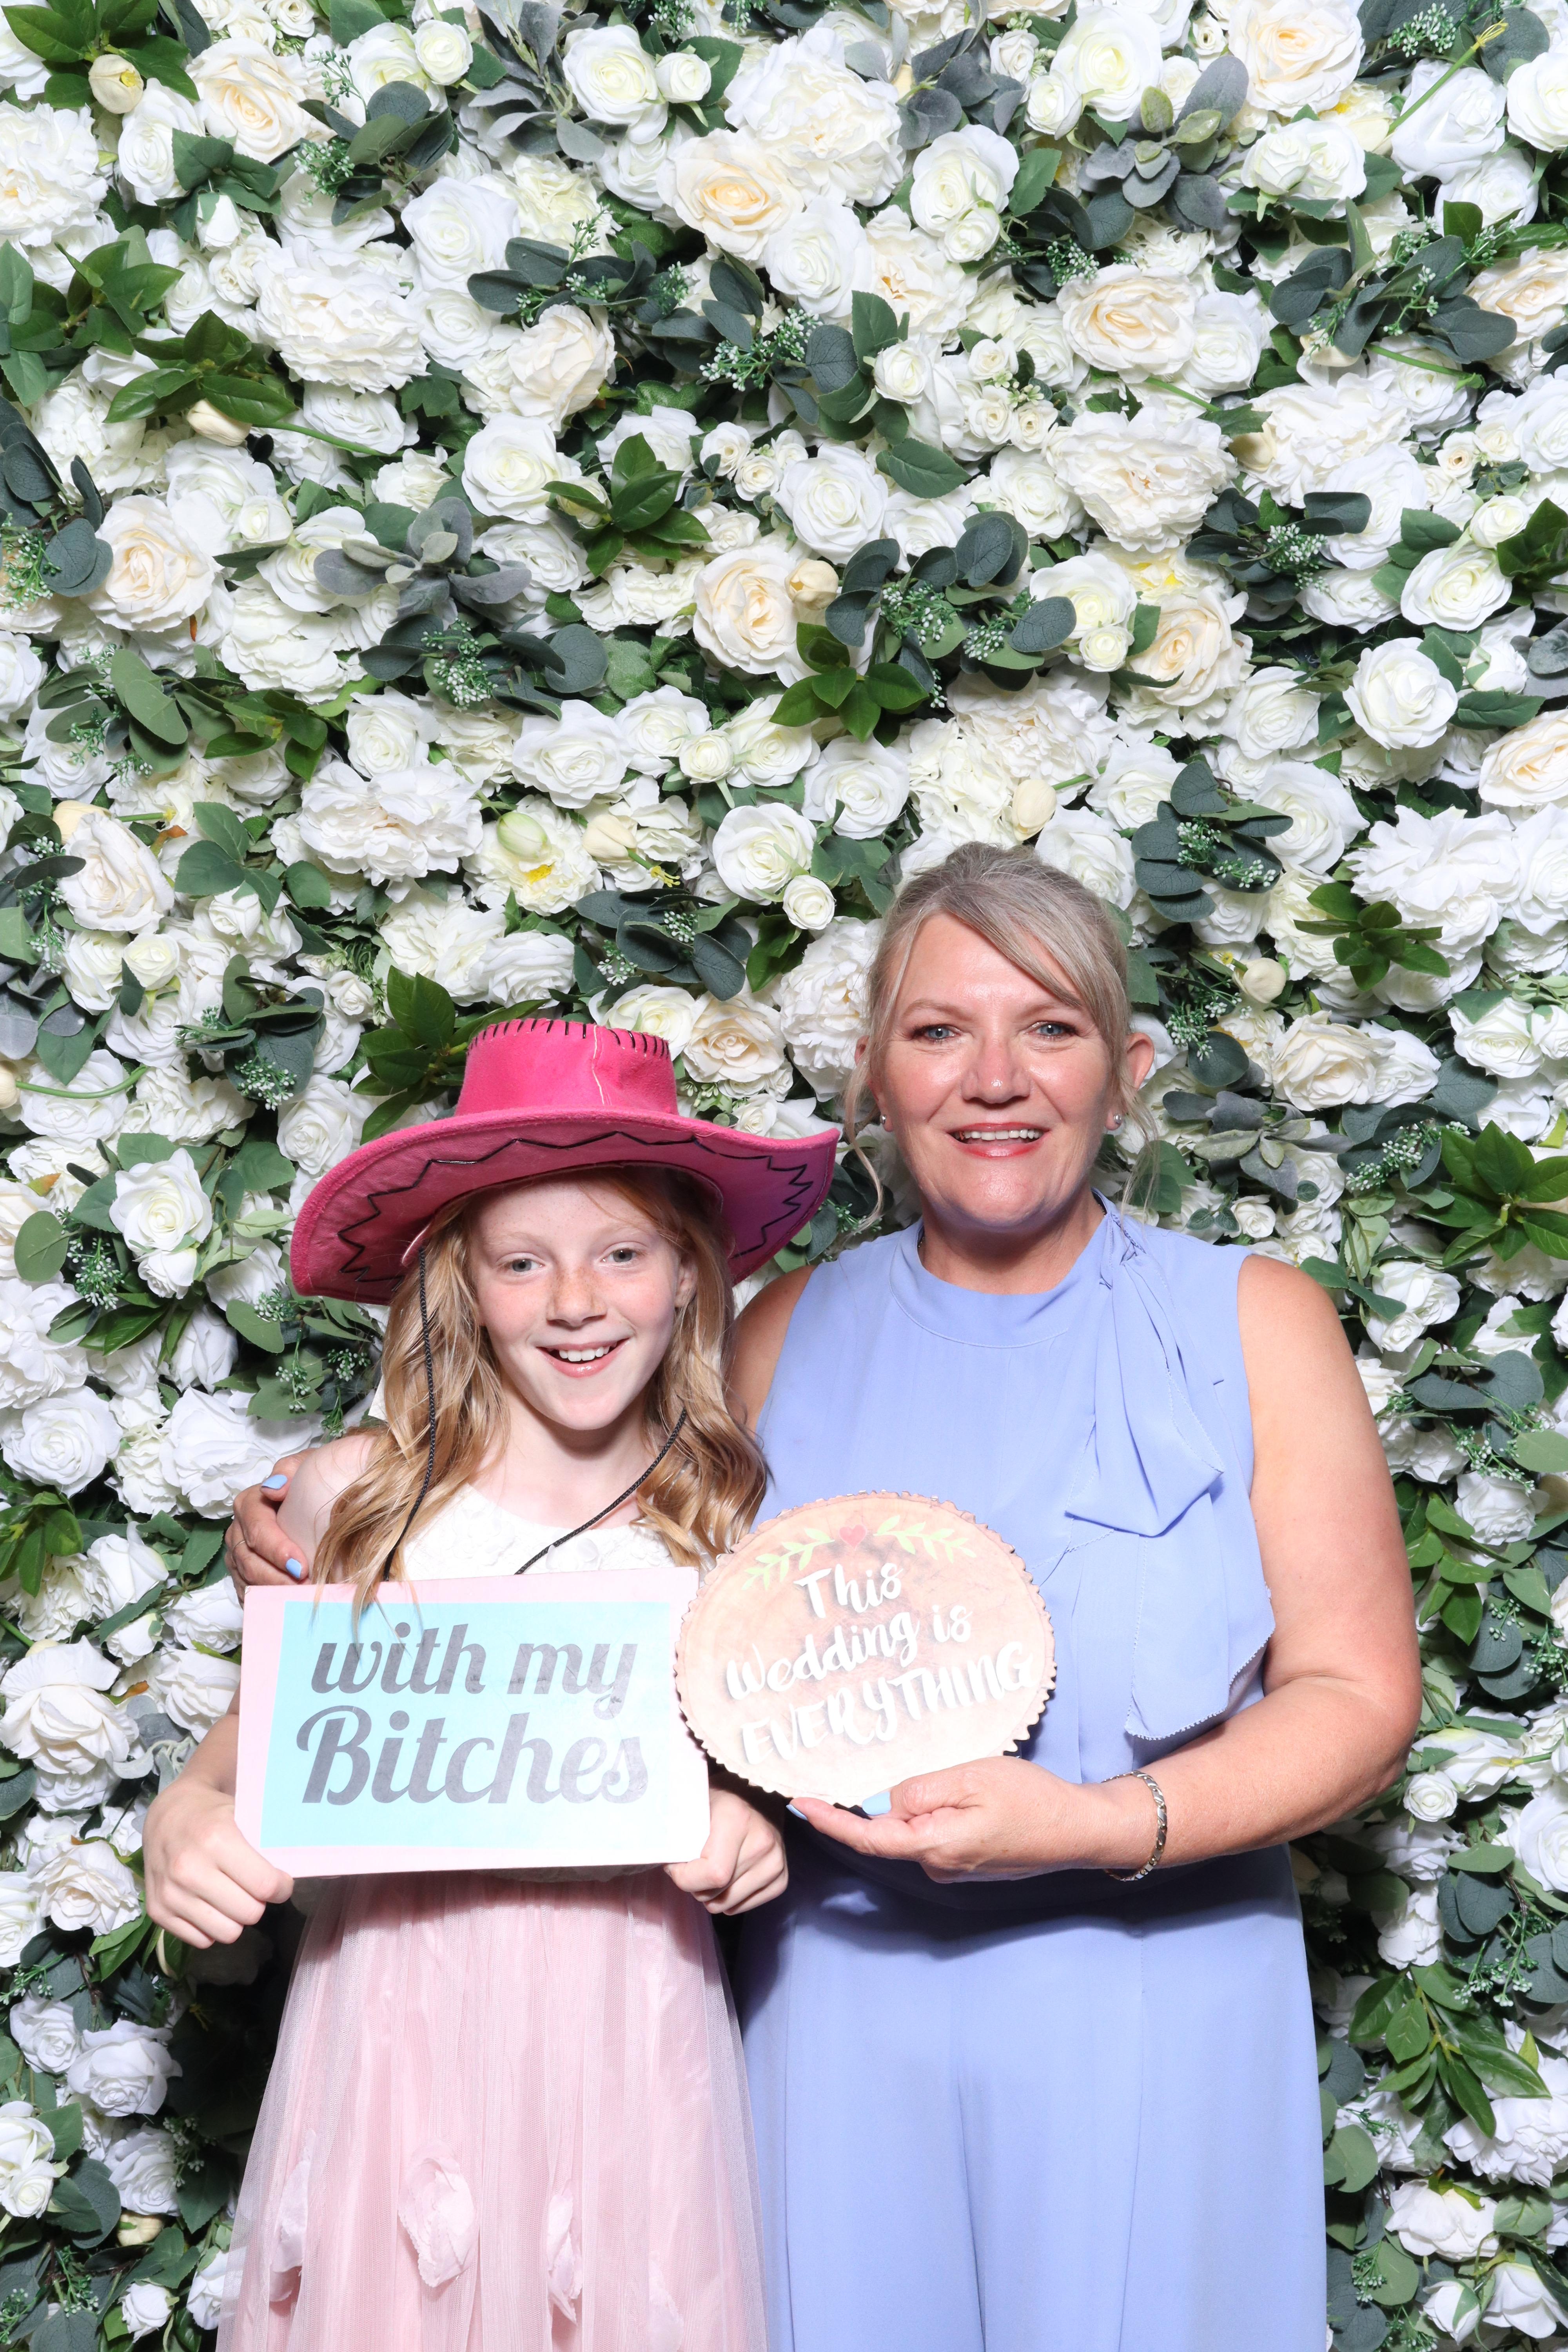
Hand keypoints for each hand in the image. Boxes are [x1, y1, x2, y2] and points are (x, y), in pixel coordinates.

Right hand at [144, 1775, 293, 1946]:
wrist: (165, 1815)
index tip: (281, 1881)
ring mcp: (170, 1894)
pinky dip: (212, 1926)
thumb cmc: (213, 1813)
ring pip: (227, 1933)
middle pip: (249, 1914)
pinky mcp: (157, 1912)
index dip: (281, 1886)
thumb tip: (305, 1861)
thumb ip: (270, 1839)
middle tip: (255, 1887)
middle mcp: (189, 1869)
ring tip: (233, 1895)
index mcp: (216, 1839)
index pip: (266, 1885)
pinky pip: (202, 1940)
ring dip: (237, 1918)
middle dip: (259, 1902)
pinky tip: (210, 1903)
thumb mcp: (244, 1813)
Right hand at [226, 1455, 308, 1594]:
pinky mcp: (243, 1575)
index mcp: (250, 1504)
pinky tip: (287, 1607)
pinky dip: (266, 1602)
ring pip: (247, 1579)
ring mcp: (239, 1555)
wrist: (311, 1498)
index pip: (257, 1529)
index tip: (301, 1565)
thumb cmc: (308, 1484)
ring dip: (273, 1592)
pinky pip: (249, 1593)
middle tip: (304, 1588)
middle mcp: (239, 1531)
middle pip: (249, 1559)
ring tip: (300, 1600)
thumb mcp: (305, 1467)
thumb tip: (274, 1487)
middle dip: (276, 1577)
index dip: (276, 1549)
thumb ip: (290, 1470)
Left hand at [666, 1788, 787, 1915]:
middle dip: (695, 1886)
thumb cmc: (722, 1797)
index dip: (685, 1877)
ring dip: (711, 1895)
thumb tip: (662, 1860)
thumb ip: (678, 1830)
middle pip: (717, 1893)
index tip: (674, 1865)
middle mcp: (763, 1843)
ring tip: (709, 1870)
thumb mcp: (696, 1803)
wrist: (759, 1793)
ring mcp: (776, 1862)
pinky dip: (729, 1899)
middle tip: (691, 1867)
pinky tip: (727, 1878)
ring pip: (728, 1905)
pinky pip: (744, 1907)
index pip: (713, 1874)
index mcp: (738, 1820)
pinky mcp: (782, 1878)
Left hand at [794, 1759, 1156, 1882]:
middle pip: (892, 1828)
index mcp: (934, 1845)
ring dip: (920, 1801)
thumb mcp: (971, 1777)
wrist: (1078, 1829)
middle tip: (903, 1766)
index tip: (799, 1804)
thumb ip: (921, 1791)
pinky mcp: (967, 1861)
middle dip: (884, 1799)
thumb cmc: (1030, 1799)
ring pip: (916, 1827)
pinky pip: (935, 1831)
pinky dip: (936, 1810)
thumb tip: (884, 1803)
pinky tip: (967, 1792)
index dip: (830, 1821)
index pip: (869, 1837)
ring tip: (960, 1776)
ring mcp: (953, 1867)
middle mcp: (938, 1865)